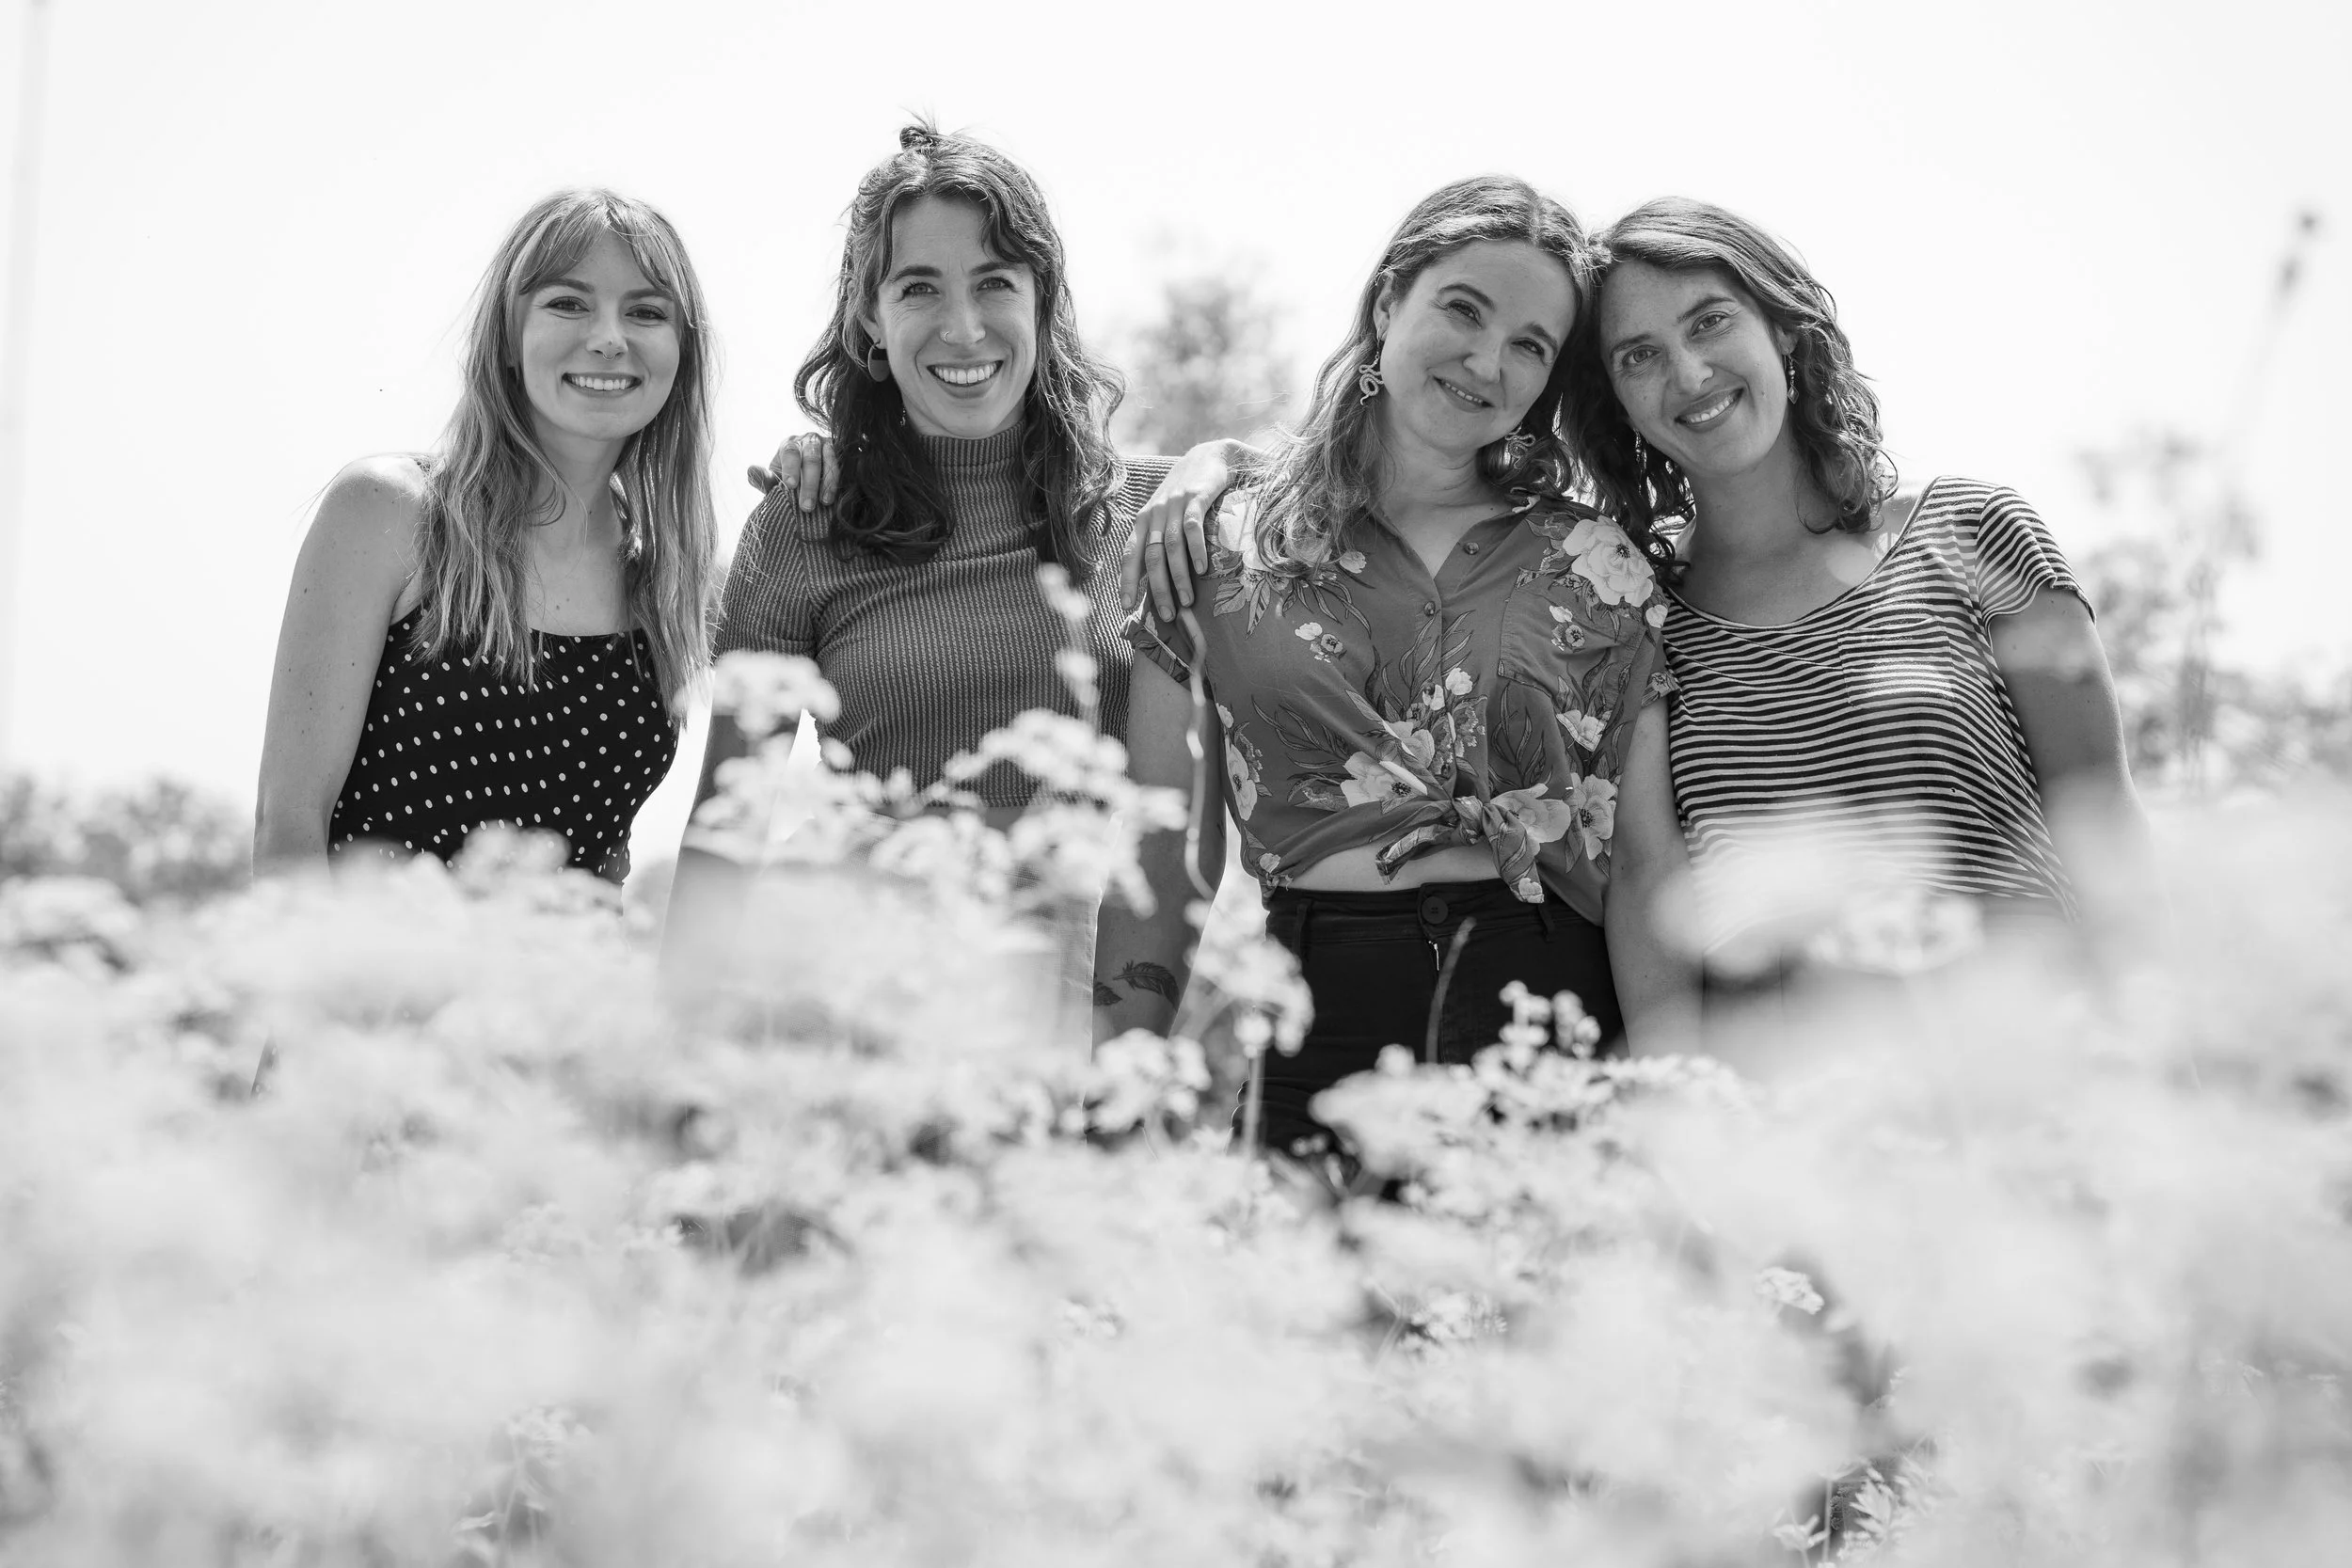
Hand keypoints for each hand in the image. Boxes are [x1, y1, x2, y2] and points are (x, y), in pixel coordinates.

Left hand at [745, 432, 837, 511]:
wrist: (815, 484)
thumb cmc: (792, 483)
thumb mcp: (776, 483)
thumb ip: (764, 479)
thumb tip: (751, 470)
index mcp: (790, 445)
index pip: (790, 452)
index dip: (790, 468)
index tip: (790, 486)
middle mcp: (810, 440)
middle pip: (811, 457)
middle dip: (809, 483)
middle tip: (807, 507)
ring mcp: (829, 445)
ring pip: (829, 459)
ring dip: (828, 483)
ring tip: (825, 503)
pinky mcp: (844, 454)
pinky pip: (844, 464)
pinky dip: (841, 480)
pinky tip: (838, 495)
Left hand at [1123, 440, 1244, 619]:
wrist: (1211, 456)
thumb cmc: (1188, 494)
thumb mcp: (1167, 515)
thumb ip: (1159, 541)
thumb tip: (1152, 579)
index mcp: (1144, 521)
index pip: (1130, 554)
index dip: (1127, 581)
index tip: (1126, 607)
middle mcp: (1154, 513)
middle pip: (1151, 556)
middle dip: (1157, 588)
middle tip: (1168, 615)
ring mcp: (1174, 504)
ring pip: (1170, 546)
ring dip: (1178, 576)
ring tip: (1187, 600)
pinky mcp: (1195, 497)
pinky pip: (1192, 527)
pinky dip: (1196, 549)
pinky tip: (1202, 569)